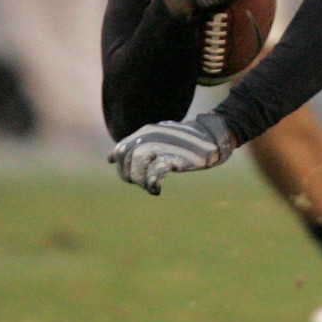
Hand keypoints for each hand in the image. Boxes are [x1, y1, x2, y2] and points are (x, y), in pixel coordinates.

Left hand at [108, 112, 235, 194]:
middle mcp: (151, 136)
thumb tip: (110, 158)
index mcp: (146, 131)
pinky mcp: (175, 156)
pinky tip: (156, 189)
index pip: (121, 150)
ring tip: (149, 186)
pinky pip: (156, 171)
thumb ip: (134, 146)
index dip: (122, 166)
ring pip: (138, 163)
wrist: (212, 137)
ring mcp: (163, 145)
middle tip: (142, 183)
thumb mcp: (157, 138)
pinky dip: (152, 183)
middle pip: (127, 158)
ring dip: (140, 180)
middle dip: (130, 175)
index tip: (130, 176)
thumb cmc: (183, 141)